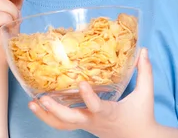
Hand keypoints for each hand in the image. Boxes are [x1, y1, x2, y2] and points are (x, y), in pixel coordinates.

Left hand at [29, 48, 157, 137]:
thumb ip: (145, 71)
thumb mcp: (145, 94)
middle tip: (42, 99)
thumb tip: (143, 50)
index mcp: (110, 113)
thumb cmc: (142, 115)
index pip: (97, 107)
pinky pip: (63, 125)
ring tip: (32, 104)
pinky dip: (50, 117)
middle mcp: (95, 121)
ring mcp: (87, 125)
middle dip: (55, 111)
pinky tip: (40, 106)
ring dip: (45, 116)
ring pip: (62, 126)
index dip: (88, 97)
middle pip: (71, 121)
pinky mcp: (83, 125)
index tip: (81, 84)